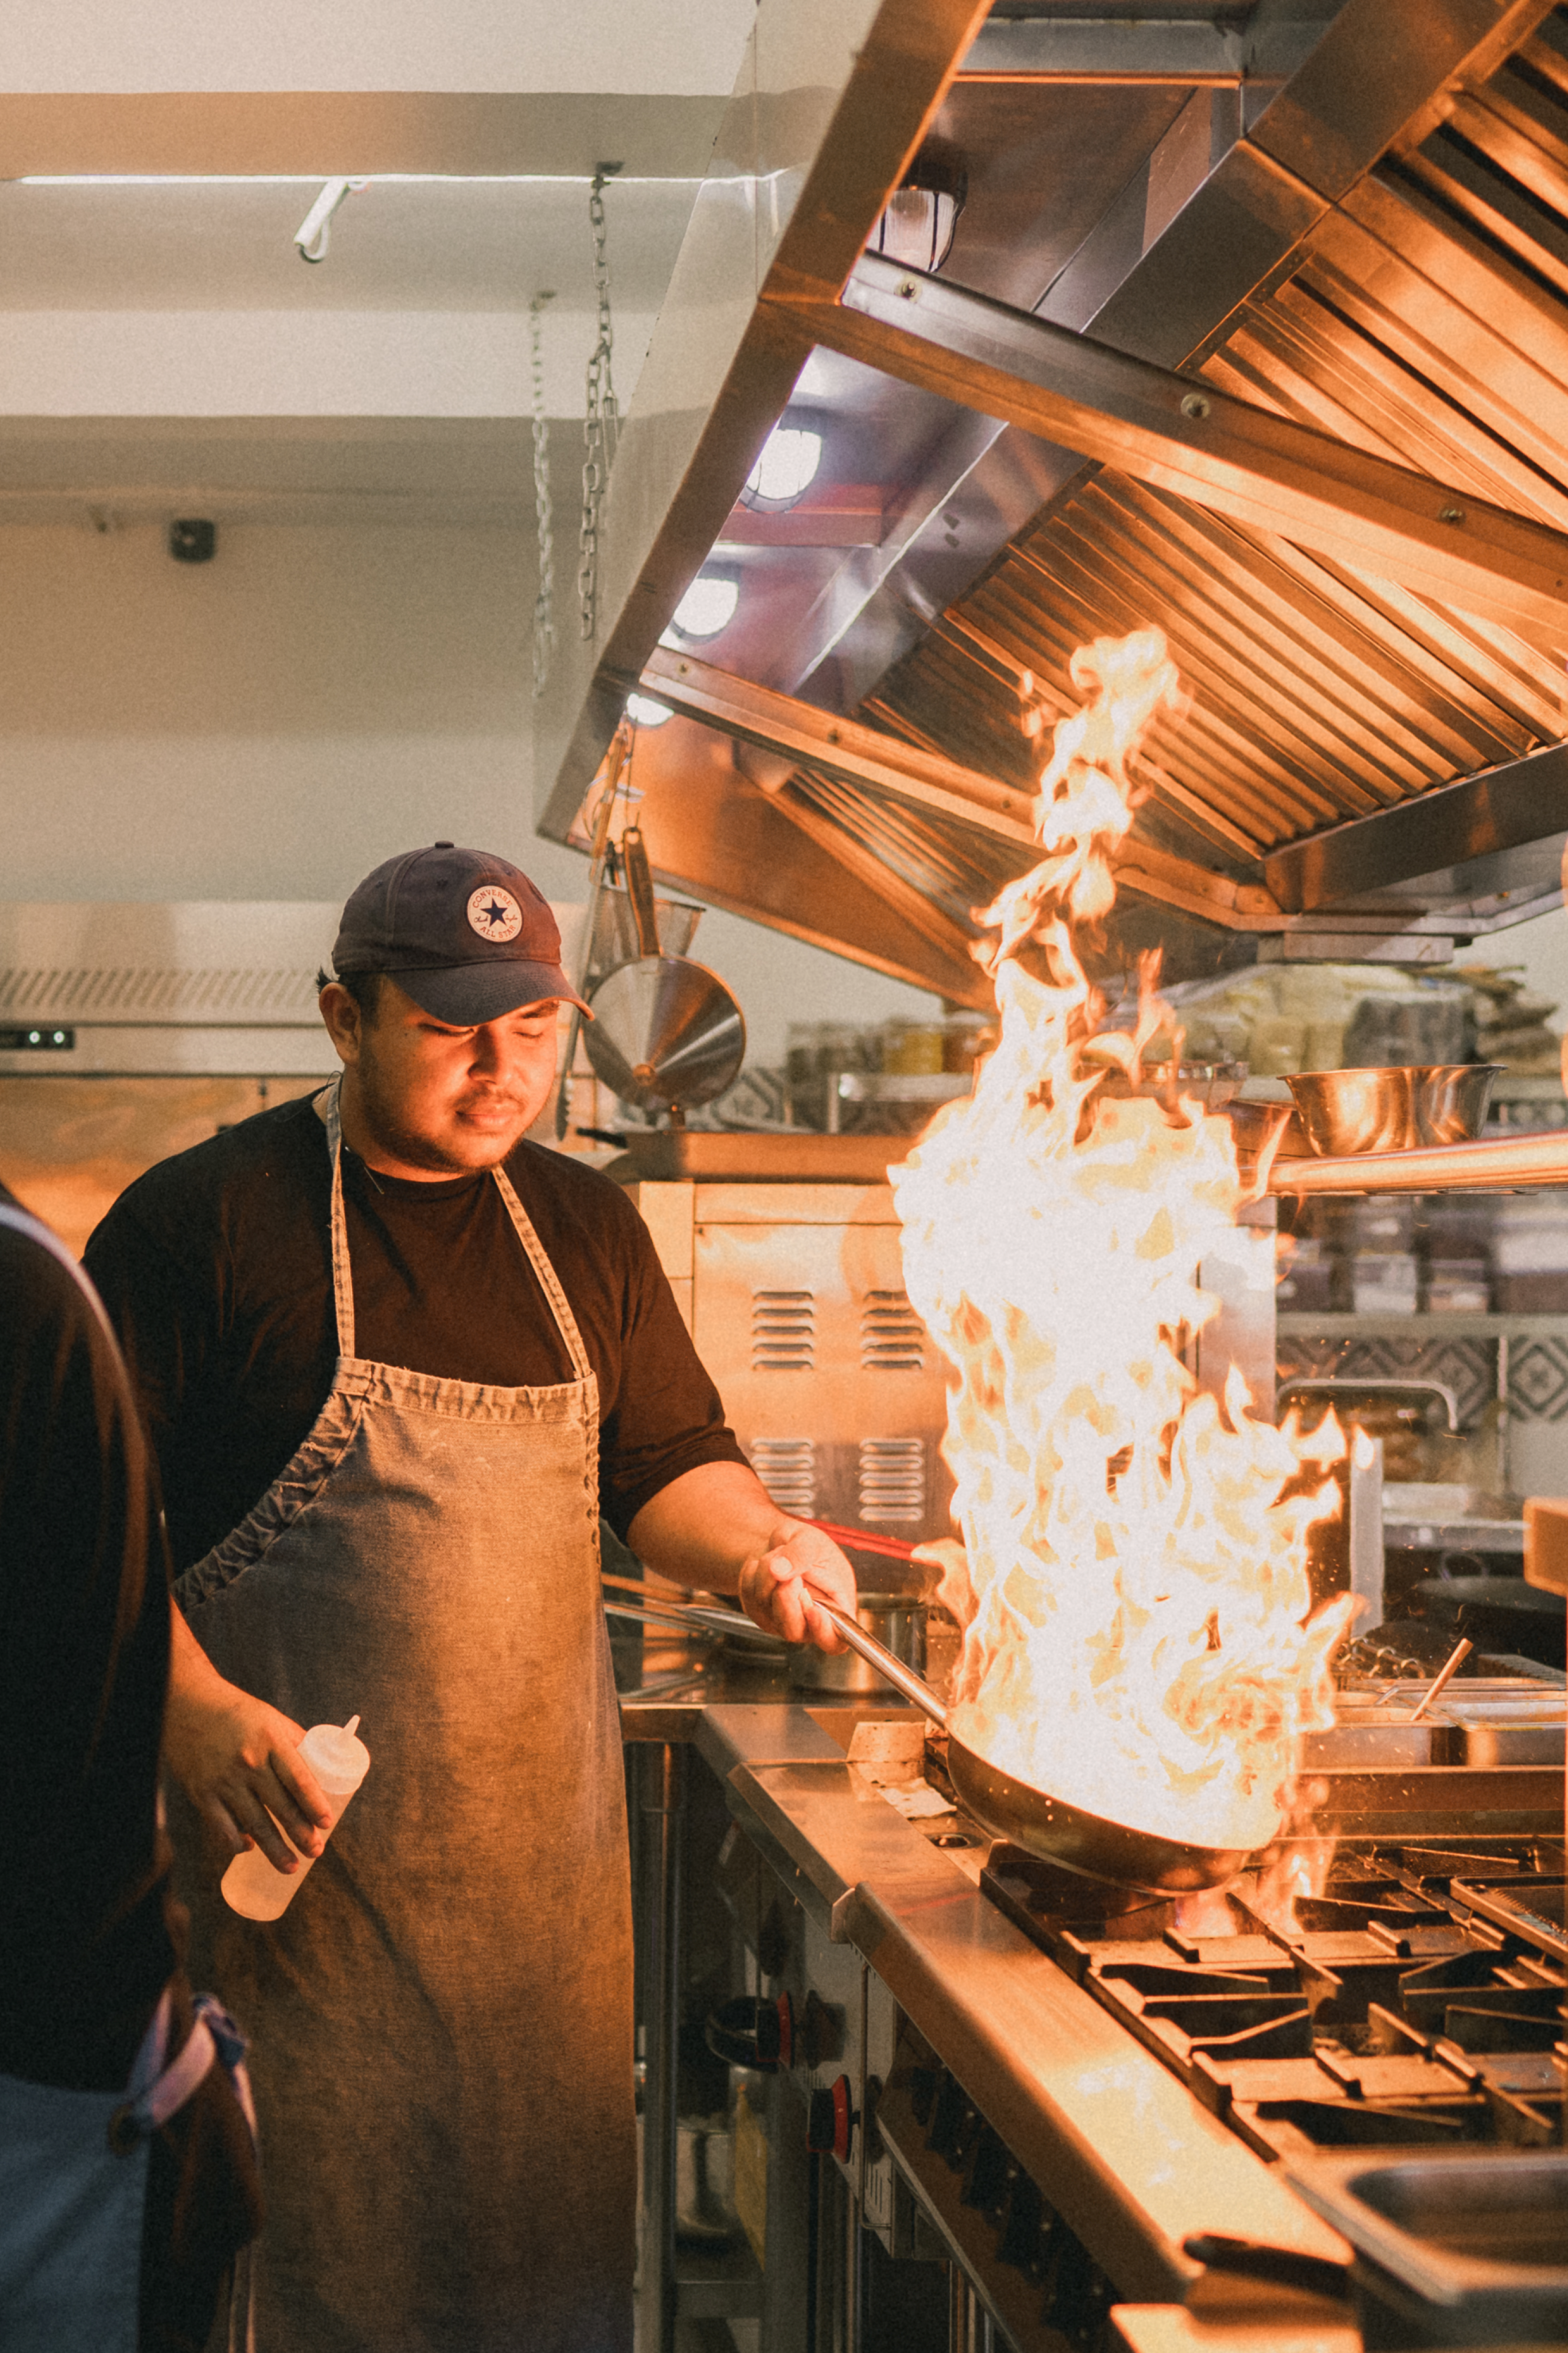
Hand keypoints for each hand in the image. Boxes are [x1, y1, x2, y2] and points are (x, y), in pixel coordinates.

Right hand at [163, 1675, 332, 1871]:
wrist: (187, 1706)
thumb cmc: (236, 1712)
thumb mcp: (270, 1718)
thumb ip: (294, 1741)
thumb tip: (322, 1763)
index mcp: (270, 1741)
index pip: (299, 1779)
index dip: (314, 1804)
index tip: (327, 1823)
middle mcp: (248, 1762)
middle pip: (280, 1806)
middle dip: (300, 1833)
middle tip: (316, 1851)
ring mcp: (224, 1780)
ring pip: (254, 1823)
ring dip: (274, 1849)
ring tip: (291, 1867)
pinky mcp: (202, 1793)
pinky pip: (222, 1826)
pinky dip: (237, 1842)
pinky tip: (249, 1849)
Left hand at [738, 1522, 857, 1651]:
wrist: (781, 1542)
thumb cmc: (806, 1544)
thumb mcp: (810, 1539)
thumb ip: (800, 1554)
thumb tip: (779, 1570)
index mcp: (837, 1606)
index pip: (835, 1639)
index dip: (824, 1631)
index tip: (813, 1610)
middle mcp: (811, 1621)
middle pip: (795, 1631)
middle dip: (785, 1599)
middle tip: (784, 1569)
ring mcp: (785, 1621)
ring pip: (768, 1617)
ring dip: (765, 1579)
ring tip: (776, 1555)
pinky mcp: (763, 1616)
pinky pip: (750, 1603)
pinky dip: (751, 1578)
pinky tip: (763, 1565)